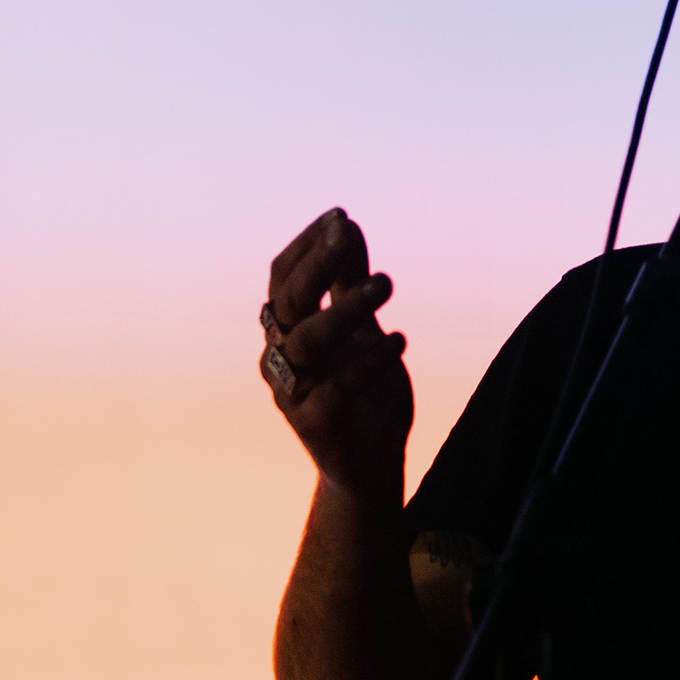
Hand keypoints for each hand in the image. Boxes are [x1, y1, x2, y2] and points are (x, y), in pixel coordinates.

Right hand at [260, 207, 413, 497]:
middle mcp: (281, 357)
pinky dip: (368, 364)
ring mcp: (293, 392)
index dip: (308, 244)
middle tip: (349, 231)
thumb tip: (347, 224)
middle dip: (318, 262)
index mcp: (287, 329)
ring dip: (346, 308)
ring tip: (386, 283)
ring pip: (309, 342)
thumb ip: (348, 281)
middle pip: (289, 301)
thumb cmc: (362, 389)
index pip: (283, 276)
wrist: (368, 463)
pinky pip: (337, 390)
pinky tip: (398, 341)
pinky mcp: (316, 424)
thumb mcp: (360, 326)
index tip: (341, 216)